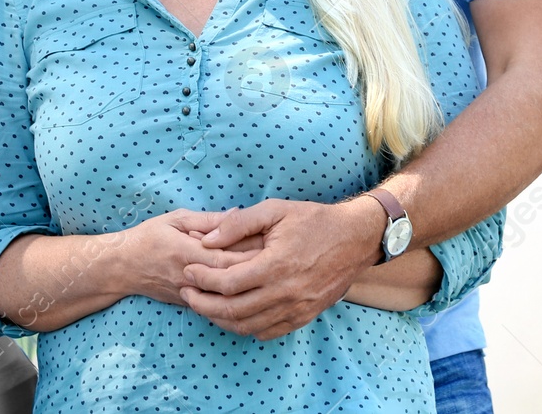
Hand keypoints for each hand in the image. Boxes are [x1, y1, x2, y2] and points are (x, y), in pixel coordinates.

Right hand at [113, 210, 261, 306]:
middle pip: (231, 278)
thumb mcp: (176, 219)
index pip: (227, 257)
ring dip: (247, 286)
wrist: (122, 267)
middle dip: (255, 269)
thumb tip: (238, 213)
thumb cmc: (149, 236)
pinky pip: (216, 303)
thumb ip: (209, 219)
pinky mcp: (188, 304)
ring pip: (225, 295)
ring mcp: (189, 294)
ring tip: (269, 274)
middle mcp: (190, 276)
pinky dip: (234, 297)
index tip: (273, 244)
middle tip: (278, 259)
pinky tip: (251, 289)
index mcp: (188, 252)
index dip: (251, 253)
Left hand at [181, 197, 383, 339]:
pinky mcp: (304, 316)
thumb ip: (239, 223)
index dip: (201, 280)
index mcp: (276, 264)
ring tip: (204, 305)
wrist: (355, 238)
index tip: (187, 272)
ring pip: (247, 326)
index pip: (227, 283)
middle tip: (186, 294)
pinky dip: (245, 328)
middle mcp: (285, 292)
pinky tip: (234, 316)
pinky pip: (267, 332)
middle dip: (202, 304)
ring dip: (219, 319)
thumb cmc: (314, 220)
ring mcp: (296, 308)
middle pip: (232, 310)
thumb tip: (206, 239)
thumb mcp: (276, 210)